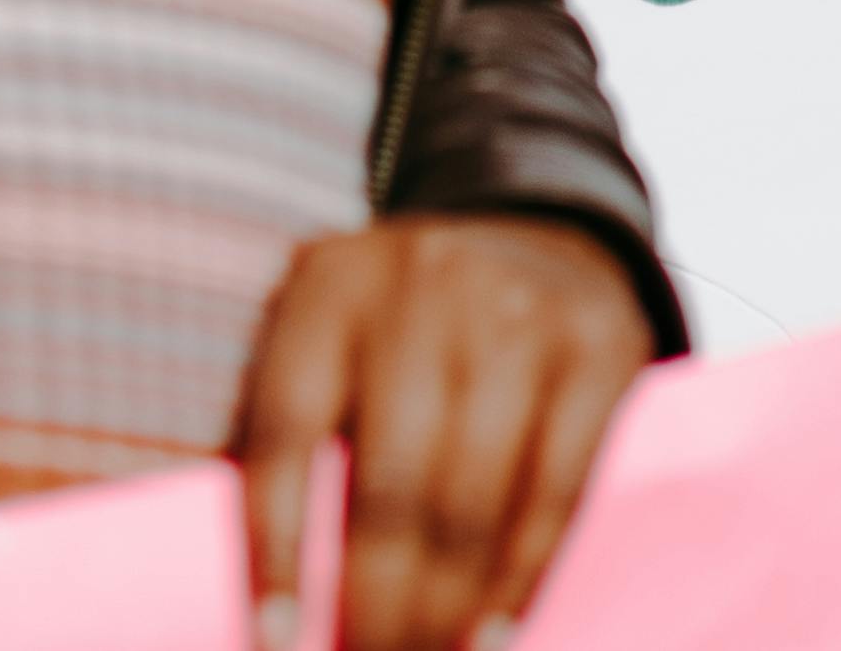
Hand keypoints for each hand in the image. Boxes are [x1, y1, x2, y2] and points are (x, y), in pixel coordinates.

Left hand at [233, 210, 652, 650]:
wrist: (539, 232)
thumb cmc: (398, 328)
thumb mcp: (325, 335)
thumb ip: (277, 431)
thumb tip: (242, 579)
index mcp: (327, 285)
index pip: (283, 432)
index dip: (275, 550)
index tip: (274, 641)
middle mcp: (420, 286)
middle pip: (387, 486)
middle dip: (374, 608)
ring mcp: (517, 312)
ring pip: (471, 500)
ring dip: (443, 611)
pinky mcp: (598, 346)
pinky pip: (558, 488)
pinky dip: (522, 578)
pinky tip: (493, 637)